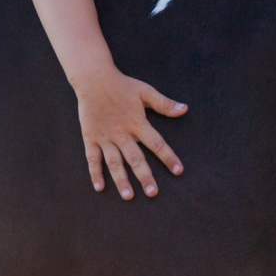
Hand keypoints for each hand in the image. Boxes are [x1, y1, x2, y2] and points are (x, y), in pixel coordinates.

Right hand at [75, 67, 186, 198]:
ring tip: (129, 196)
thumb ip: (164, 104)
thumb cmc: (123, 85)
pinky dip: (95, 173)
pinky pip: (92, 159)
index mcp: (137, 122)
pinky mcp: (91, 138)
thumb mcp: (146, 92)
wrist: (94, 79)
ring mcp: (105, 137)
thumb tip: (184, 110)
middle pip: (135, 158)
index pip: (156, 143)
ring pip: (114, 162)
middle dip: (145, 176)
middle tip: (153, 192)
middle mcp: (121, 133)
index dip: (168, 157)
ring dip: (121, 180)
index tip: (178, 170)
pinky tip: (100, 187)